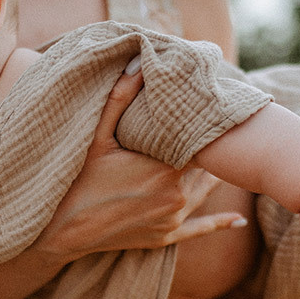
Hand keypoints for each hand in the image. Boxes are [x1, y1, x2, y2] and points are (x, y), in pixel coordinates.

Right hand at [34, 66, 244, 262]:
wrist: (62, 233)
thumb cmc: (76, 181)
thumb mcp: (95, 137)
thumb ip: (120, 99)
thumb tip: (138, 62)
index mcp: (164, 166)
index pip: (199, 138)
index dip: (205, 122)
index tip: (214, 104)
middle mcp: (176, 192)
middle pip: (205, 163)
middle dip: (211, 146)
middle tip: (228, 126)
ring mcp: (172, 217)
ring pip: (205, 190)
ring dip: (215, 174)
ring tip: (233, 157)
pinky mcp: (165, 236)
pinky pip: (200, 228)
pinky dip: (220, 223)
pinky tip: (238, 221)